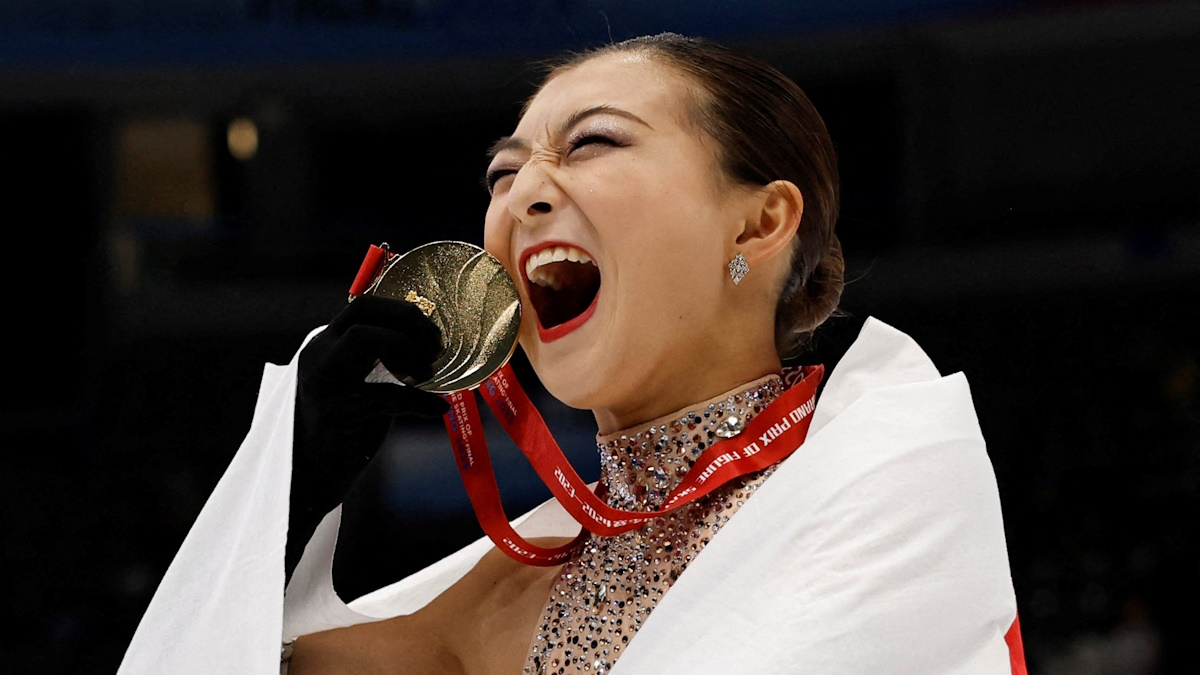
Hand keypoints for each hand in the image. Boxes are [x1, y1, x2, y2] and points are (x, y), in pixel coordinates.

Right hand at [286, 294, 448, 581]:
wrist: (312, 479)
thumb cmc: (347, 429)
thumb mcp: (365, 384)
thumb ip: (386, 361)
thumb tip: (434, 344)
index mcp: (326, 343)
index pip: (364, 305)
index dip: (404, 312)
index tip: (432, 334)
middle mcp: (318, 353)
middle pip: (364, 311)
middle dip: (408, 322)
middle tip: (434, 349)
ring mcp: (321, 380)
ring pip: (366, 339)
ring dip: (408, 351)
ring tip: (430, 375)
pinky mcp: (333, 410)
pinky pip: (387, 396)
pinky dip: (420, 402)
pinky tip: (438, 409)